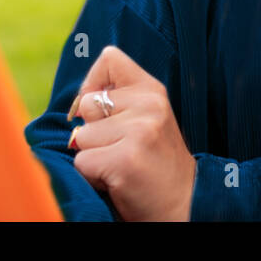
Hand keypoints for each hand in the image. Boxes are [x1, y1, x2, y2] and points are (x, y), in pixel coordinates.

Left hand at [67, 46, 195, 220]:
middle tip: (120, 148)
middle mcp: (149, 105)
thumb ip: (120, 100)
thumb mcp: (148, 118)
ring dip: (92, 155)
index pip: (110, 57)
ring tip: (120, 164)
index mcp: (153, 90)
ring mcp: (138, 131)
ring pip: (80, 136)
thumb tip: (77, 100)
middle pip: (85, 103)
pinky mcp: (124, 160)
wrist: (183, 203)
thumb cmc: (156, 162)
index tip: (99, 108)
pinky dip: (91, 176)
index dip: (92, 81)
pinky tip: (117, 179)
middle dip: (92, 131)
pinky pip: (81, 161)